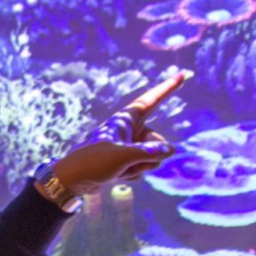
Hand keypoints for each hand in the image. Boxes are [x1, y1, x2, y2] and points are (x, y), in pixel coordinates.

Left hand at [53, 72, 187, 192]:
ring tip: (118, 170)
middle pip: (158, 141)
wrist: (72, 180)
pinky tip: (116, 176)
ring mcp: (129, 146)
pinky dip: (133, 174)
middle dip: (150, 157)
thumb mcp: (123, 156)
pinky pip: (142, 168)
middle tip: (128, 163)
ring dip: (139, 168)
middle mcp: (130, 130)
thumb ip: (150, 152)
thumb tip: (170, 150)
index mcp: (126, 119)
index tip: (182, 74)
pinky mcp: (126, 161)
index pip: (152, 100)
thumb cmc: (93, 162)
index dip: (168, 88)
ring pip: (152, 158)